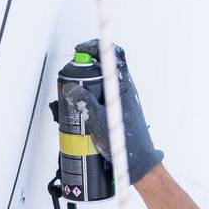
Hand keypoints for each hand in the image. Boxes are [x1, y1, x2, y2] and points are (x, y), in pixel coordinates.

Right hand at [62, 40, 163, 182]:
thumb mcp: (98, 120)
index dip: (95, 46)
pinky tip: (81, 112)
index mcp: (123, 85)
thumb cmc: (124, 143)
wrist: (138, 162)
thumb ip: (84, 101)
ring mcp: (121, 100)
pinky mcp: (118, 110)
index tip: (79, 51)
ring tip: (73, 99)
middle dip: (84, 70)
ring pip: (102, 83)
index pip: (114, 53)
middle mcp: (124, 89)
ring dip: (86, 86)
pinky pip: (102, 97)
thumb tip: (70, 87)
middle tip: (71, 79)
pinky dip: (90, 99)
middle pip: (103, 67)